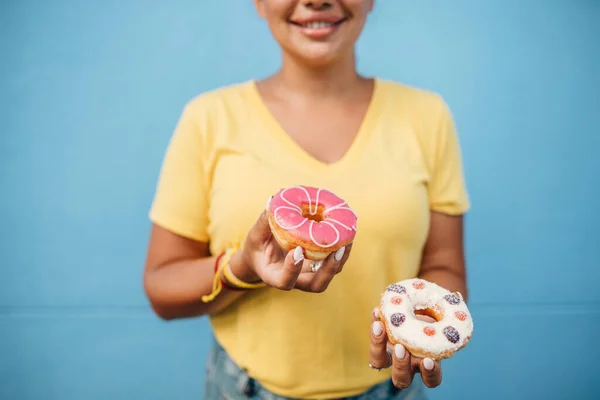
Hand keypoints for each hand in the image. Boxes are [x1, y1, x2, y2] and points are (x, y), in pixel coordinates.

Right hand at [233, 210, 351, 292]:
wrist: (263, 257)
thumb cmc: (257, 247)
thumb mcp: (256, 235)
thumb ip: (264, 222)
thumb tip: (272, 199)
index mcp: (274, 276)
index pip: (285, 282)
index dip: (293, 270)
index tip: (297, 251)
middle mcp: (295, 280)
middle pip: (316, 285)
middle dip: (329, 270)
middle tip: (337, 250)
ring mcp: (308, 275)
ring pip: (328, 275)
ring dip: (340, 260)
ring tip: (347, 239)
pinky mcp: (317, 267)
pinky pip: (333, 264)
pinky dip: (341, 251)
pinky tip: (346, 233)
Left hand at [369, 307, 442, 388]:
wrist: (421, 308)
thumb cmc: (437, 314)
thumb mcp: (444, 315)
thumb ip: (450, 309)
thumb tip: (457, 296)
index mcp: (429, 364)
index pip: (431, 379)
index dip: (430, 373)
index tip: (429, 360)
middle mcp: (409, 364)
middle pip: (401, 378)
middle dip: (400, 365)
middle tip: (402, 349)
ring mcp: (392, 353)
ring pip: (380, 362)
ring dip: (378, 347)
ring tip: (380, 327)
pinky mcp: (381, 341)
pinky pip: (375, 340)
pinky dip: (374, 326)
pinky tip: (377, 312)